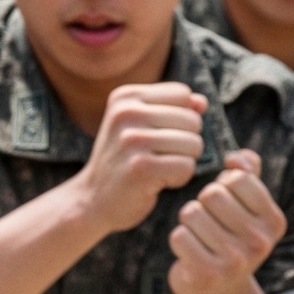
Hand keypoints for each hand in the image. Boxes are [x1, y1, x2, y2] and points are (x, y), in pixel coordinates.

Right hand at [71, 82, 205, 234]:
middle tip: (159, 157)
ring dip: (183, 162)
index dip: (181, 118)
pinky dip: (178, 179)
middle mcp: (126, 113)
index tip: (159, 135)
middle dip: (186, 143)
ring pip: (193, 144)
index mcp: (125, 97)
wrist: (92, 199)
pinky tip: (156, 182)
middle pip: (192, 120)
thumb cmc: (124, 160)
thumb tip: (201, 103)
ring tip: (157, 168)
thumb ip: (174, 109)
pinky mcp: (141, 167)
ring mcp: (132, 140)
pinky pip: (186, 167)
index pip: (183, 94)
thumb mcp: (141, 125)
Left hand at [169, 149, 285, 293]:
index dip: (223, 186)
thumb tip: (237, 158)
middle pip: (212, 194)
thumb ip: (247, 173)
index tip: (226, 206)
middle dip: (203, 203)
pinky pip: (179, 236)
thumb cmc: (230, 237)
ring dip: (189, 223)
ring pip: (192, 213)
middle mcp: (260, 241)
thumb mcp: (245, 207)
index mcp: (274, 221)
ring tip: (201, 238)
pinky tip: (191, 253)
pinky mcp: (209, 274)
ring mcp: (235, 260)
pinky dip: (179, 240)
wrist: (219, 290)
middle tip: (209, 224)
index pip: (238, 178)